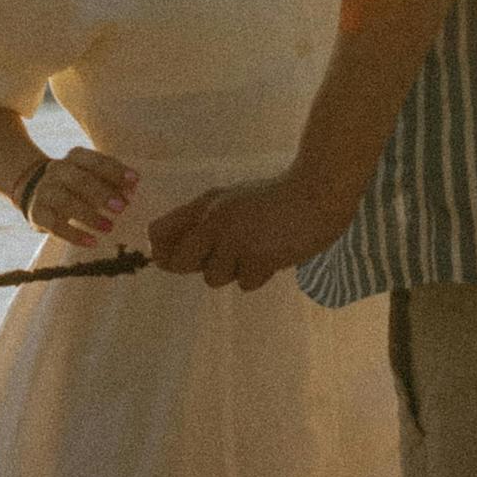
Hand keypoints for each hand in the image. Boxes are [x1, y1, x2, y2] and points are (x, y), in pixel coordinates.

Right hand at [26, 147, 137, 247]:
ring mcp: (44, 191)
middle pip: (79, 180)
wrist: (38, 193)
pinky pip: (54, 225)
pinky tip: (91, 242)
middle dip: (102, 194)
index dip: (115, 170)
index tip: (135, 181)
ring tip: (109, 227)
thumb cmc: (78, 185)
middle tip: (122, 208)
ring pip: (65, 202)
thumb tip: (131, 190)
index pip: (95, 161)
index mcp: (75, 157)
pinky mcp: (37, 213)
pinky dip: (74, 235)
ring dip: (90, 216)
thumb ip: (112, 182)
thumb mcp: (94, 177)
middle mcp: (57, 170)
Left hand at [146, 172, 348, 289]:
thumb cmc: (274, 197)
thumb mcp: (231, 200)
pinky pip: (244, 283)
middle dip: (197, 266)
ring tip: (254, 250)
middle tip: (224, 254)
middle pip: (180, 262)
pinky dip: (257, 275)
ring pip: (213, 278)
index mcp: (204, 204)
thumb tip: (167, 254)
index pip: (158, 232)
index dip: (162, 251)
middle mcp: (213, 222)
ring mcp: (234, 241)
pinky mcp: (258, 258)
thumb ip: (201, 220)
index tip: (173, 259)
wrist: (317, 194)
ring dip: (232, 271)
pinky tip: (272, 255)